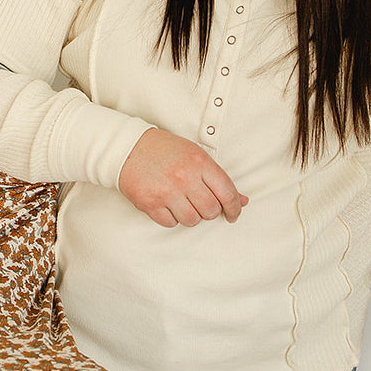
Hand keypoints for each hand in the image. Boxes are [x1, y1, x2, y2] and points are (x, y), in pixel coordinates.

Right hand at [118, 127, 247, 227]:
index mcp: (199, 162)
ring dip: (190, 215)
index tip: (233, 214)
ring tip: (182, 202)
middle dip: (209, 211)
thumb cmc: (165, 150)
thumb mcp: (195, 155)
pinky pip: (171, 223)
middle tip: (201, 203)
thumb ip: (218, 179)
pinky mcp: (150, 203)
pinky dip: (172, 218)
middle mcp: (184, 177)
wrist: (128, 148)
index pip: (227, 193)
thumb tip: (242, 201)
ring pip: (192, 220)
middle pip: (210, 211)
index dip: (234, 208)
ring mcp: (166, 192)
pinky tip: (167, 204)